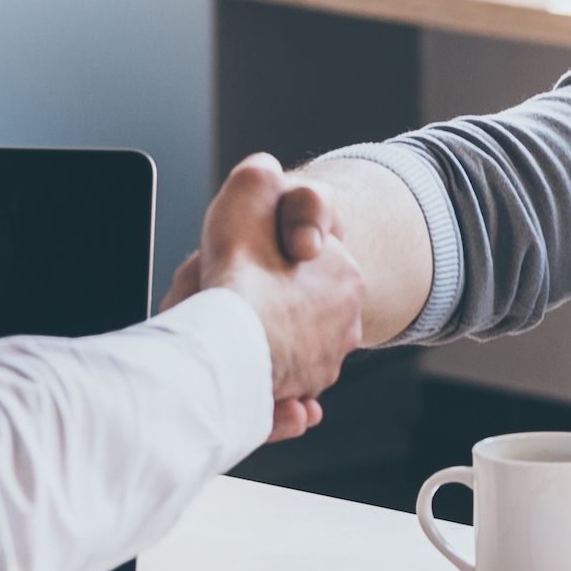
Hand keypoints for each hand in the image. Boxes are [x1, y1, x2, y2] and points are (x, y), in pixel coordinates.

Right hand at [169, 154, 363, 441]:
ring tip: (234, 341)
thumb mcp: (251, 190)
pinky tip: (251, 382)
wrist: (225, 348)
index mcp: (345, 275)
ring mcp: (324, 364)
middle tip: (233, 302)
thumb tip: (265, 174)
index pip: (307, 259)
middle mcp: (345, 323)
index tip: (243, 259)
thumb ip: (261, 177)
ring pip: (291, 351)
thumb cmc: (238, 274)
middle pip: (298, 308)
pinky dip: (273, 396)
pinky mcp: (298, 396)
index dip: (268, 254)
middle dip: (271, 305)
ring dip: (268, 349)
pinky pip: (285, 395)